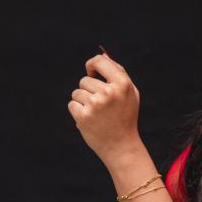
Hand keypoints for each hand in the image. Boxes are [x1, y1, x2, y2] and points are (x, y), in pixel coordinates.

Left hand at [68, 52, 140, 166]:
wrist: (122, 147)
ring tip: (96, 114)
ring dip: (83, 102)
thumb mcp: (130, 93)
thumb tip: (103, 54)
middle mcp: (108, 92)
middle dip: (89, 90)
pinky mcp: (83, 116)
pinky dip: (78, 112)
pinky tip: (90, 121)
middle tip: (101, 106)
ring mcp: (95, 105)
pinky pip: (72, 105)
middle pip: (85, 79)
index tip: (91, 71)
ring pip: (77, 92)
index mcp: (122, 84)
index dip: (92, 65)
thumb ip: (118, 72)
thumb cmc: (125, 117)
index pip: (99, 61)